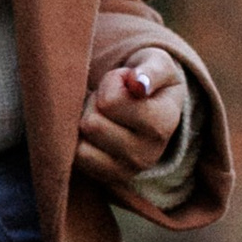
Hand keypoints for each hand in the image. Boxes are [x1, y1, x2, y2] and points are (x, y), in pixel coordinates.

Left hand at [75, 44, 188, 191]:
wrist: (151, 106)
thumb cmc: (150, 79)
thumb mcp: (158, 63)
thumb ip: (151, 70)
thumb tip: (138, 84)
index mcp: (165, 123)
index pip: (111, 102)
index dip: (111, 83)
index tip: (126, 81)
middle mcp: (148, 154)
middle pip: (91, 123)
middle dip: (96, 103)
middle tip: (113, 99)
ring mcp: (128, 170)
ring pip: (81, 141)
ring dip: (88, 120)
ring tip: (106, 114)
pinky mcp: (110, 178)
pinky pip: (77, 157)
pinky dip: (80, 139)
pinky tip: (97, 130)